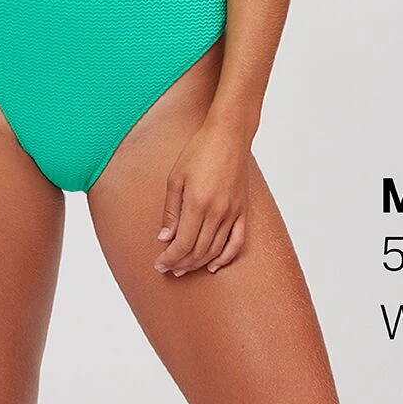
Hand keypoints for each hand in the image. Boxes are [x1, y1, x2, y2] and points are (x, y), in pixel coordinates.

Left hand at [153, 120, 250, 276]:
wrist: (228, 135)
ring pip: (215, 250)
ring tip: (184, 268)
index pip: (182, 244)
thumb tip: (165, 238)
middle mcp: (217, 212)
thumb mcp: (176, 177)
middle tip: (168, 268)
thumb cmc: (200, 151)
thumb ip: (171, 210)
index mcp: (197, 204)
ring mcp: (232, 212)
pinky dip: (226, 257)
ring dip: (199, 263)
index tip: (159, 265)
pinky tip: (214, 265)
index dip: (169, 258)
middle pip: (198, 251)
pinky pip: (237, 242)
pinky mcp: (243, 210)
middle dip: (181, 264)